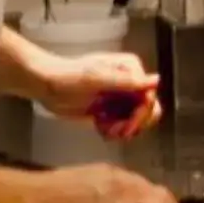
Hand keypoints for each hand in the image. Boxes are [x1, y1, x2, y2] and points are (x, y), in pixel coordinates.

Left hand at [32, 50, 164, 141]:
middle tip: (115, 133)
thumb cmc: (68, 77)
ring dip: (123, 129)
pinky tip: (100, 127)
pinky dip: (114, 131)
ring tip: (104, 129)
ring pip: (136, 120)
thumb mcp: (97, 79)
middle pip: (148, 110)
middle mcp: (130, 81)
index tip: (126, 128)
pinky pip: (123, 125)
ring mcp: (121, 96)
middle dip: (133, 124)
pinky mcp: (111, 109)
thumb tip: (156, 81)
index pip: (149, 96)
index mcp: (131, 69)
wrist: (46, 86)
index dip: (141, 115)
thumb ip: (127, 81)